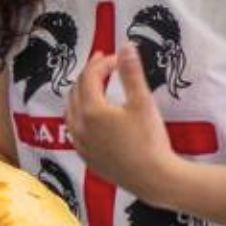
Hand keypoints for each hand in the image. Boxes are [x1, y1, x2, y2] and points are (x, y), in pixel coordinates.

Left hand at [67, 42, 180, 200]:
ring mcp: (80, 143)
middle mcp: (79, 125)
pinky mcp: (86, 157)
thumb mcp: (143, 102)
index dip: (102, 63)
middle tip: (104, 64)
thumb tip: (126, 46)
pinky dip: (80, 115)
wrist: (154, 178)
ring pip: (71, 110)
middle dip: (90, 75)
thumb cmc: (150, 140)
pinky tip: (92, 116)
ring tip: (95, 85)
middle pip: (77, 91)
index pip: (90, 77)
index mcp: (91, 109)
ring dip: (81, 94)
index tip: (116, 58)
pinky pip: (75, 129)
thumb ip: (132, 73)